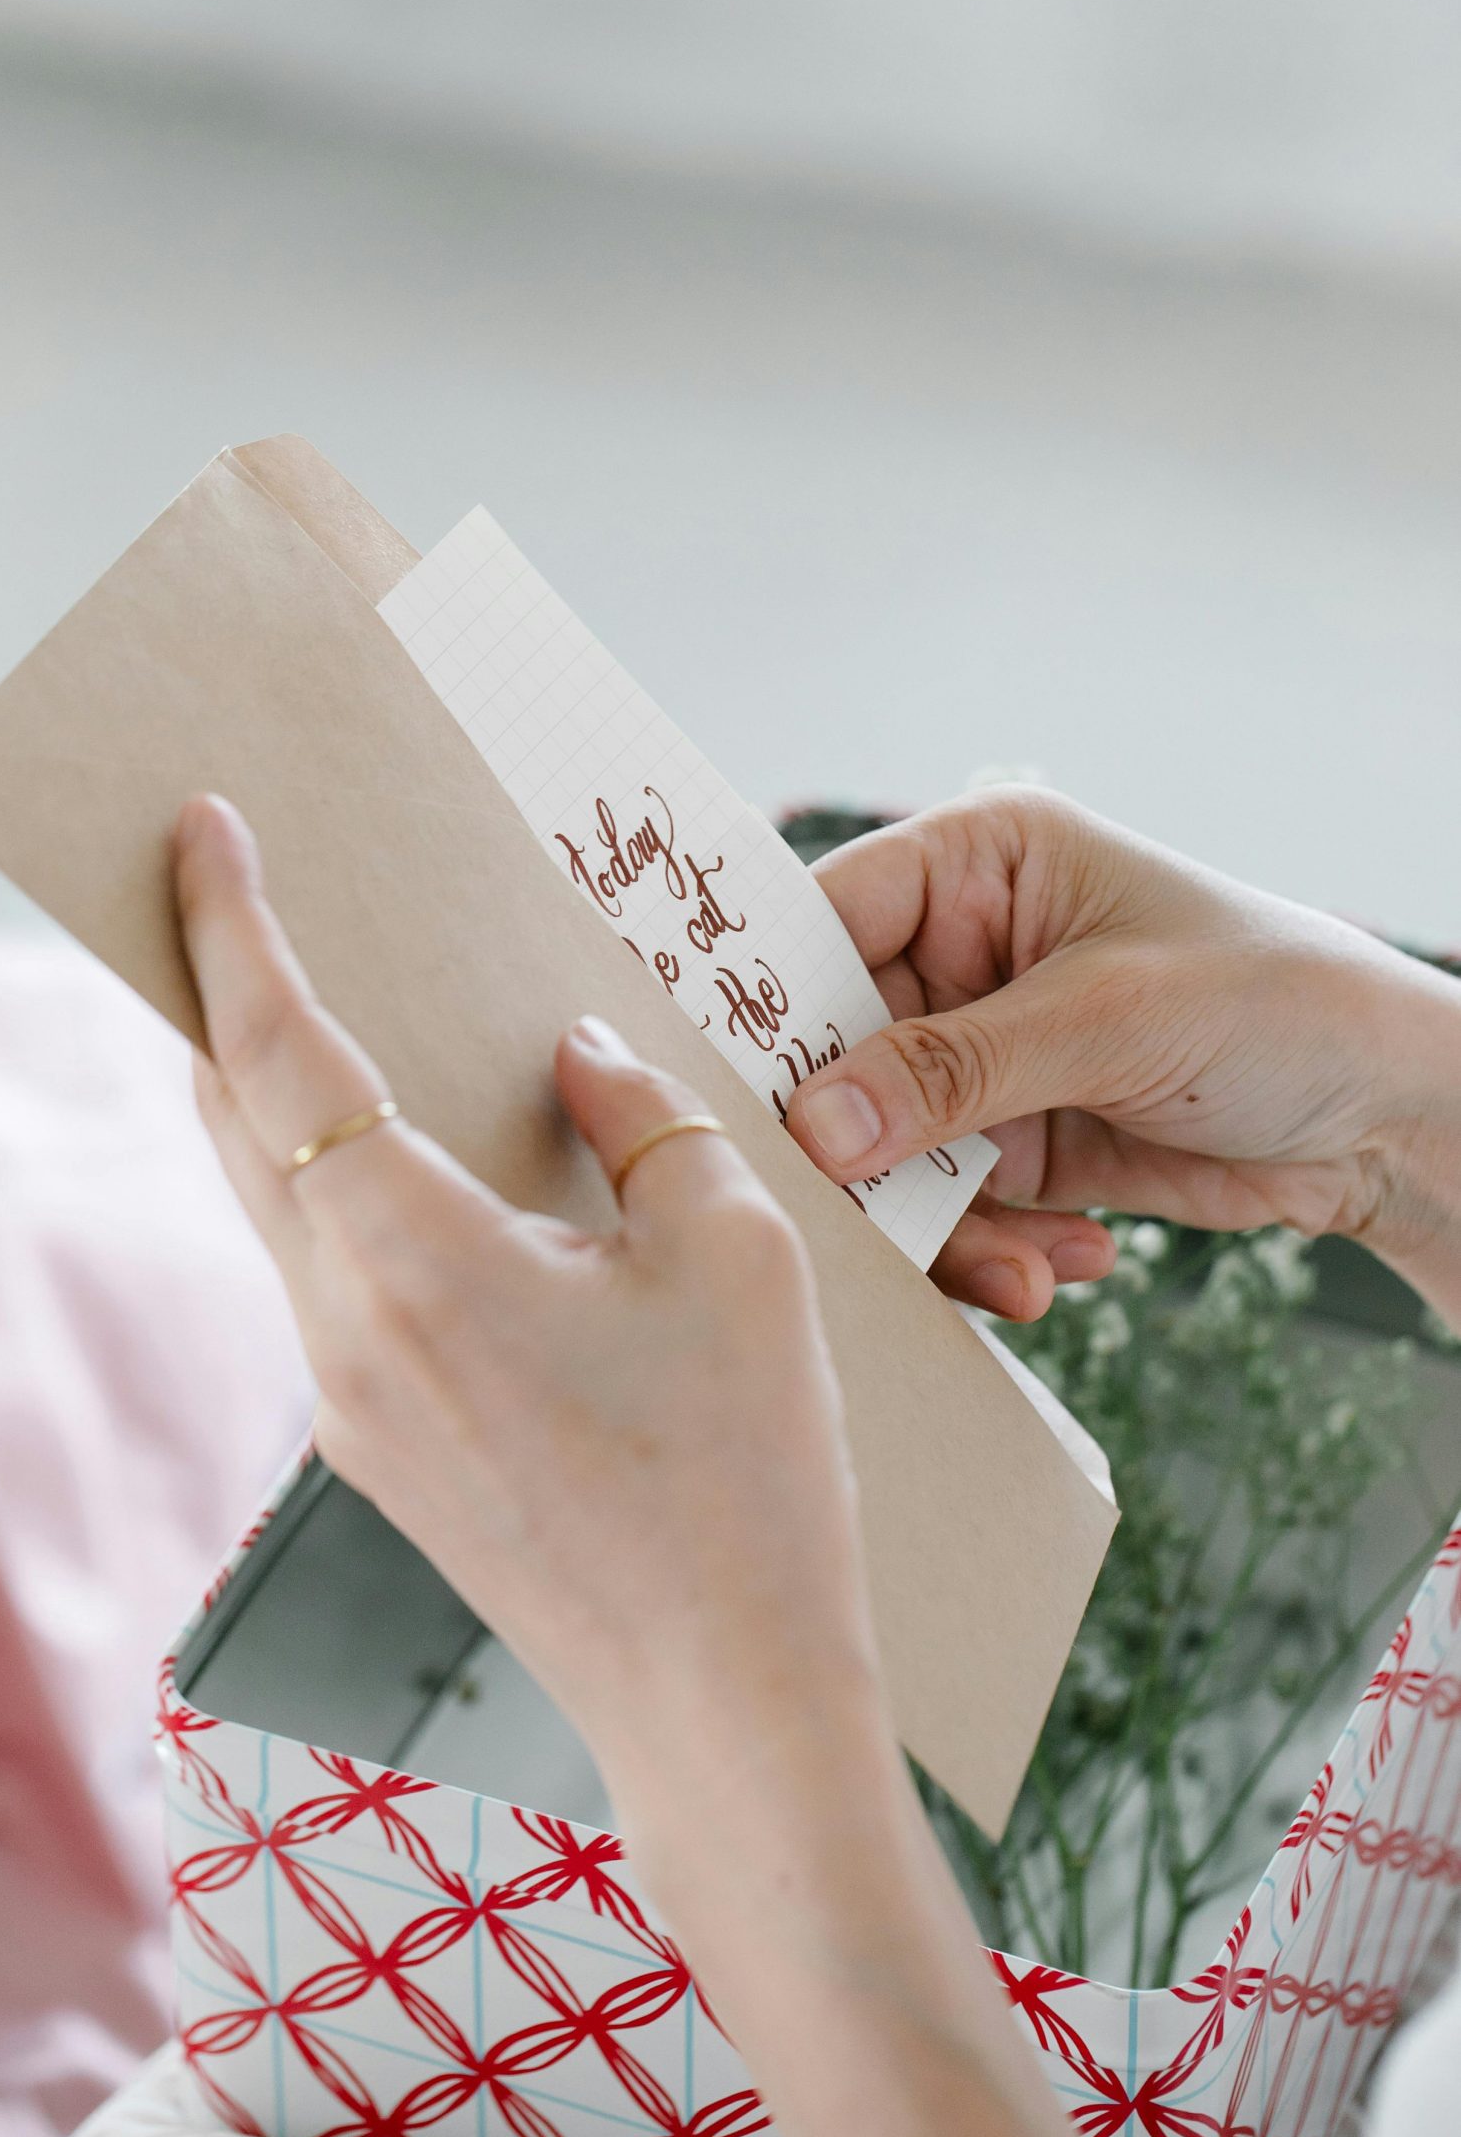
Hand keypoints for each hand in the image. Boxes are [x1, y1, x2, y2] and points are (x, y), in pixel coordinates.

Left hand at [171, 792, 1086, 2136]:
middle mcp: (339, 1327)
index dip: (231, 928)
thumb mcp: (733, 1250)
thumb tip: (571, 1056)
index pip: (278, 1052)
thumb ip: (640, 1119)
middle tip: (242, 892)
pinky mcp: (373, 1444)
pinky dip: (331, 1182)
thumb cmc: (746, 1471)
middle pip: (231, 1120)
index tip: (202, 829)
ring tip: (326, 1001)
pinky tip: (412, 1152)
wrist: (723, 1699)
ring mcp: (344, 1398)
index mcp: (411, 1258)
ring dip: (274, 1092)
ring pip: (265, 1201)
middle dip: (223, 994)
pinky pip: (321, 1272)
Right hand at [788, 788, 1460, 1324]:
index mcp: (978, 864)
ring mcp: (984, 1055)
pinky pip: (949, 1206)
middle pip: (838, 1052)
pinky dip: (994, 1250)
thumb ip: (951, 1071)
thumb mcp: (1107, 1020)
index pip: (825, 918)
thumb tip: (814, 1127)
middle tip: (867, 1223)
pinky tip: (1073, 1261)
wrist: (1392, 1114)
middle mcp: (964, 953)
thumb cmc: (1274, 1002)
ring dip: (940, 1225)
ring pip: (885, 1149)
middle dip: (858, 1150)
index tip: (744, 1098)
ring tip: (1021, 1271)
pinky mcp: (1016, 1141)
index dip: (772, 1005)